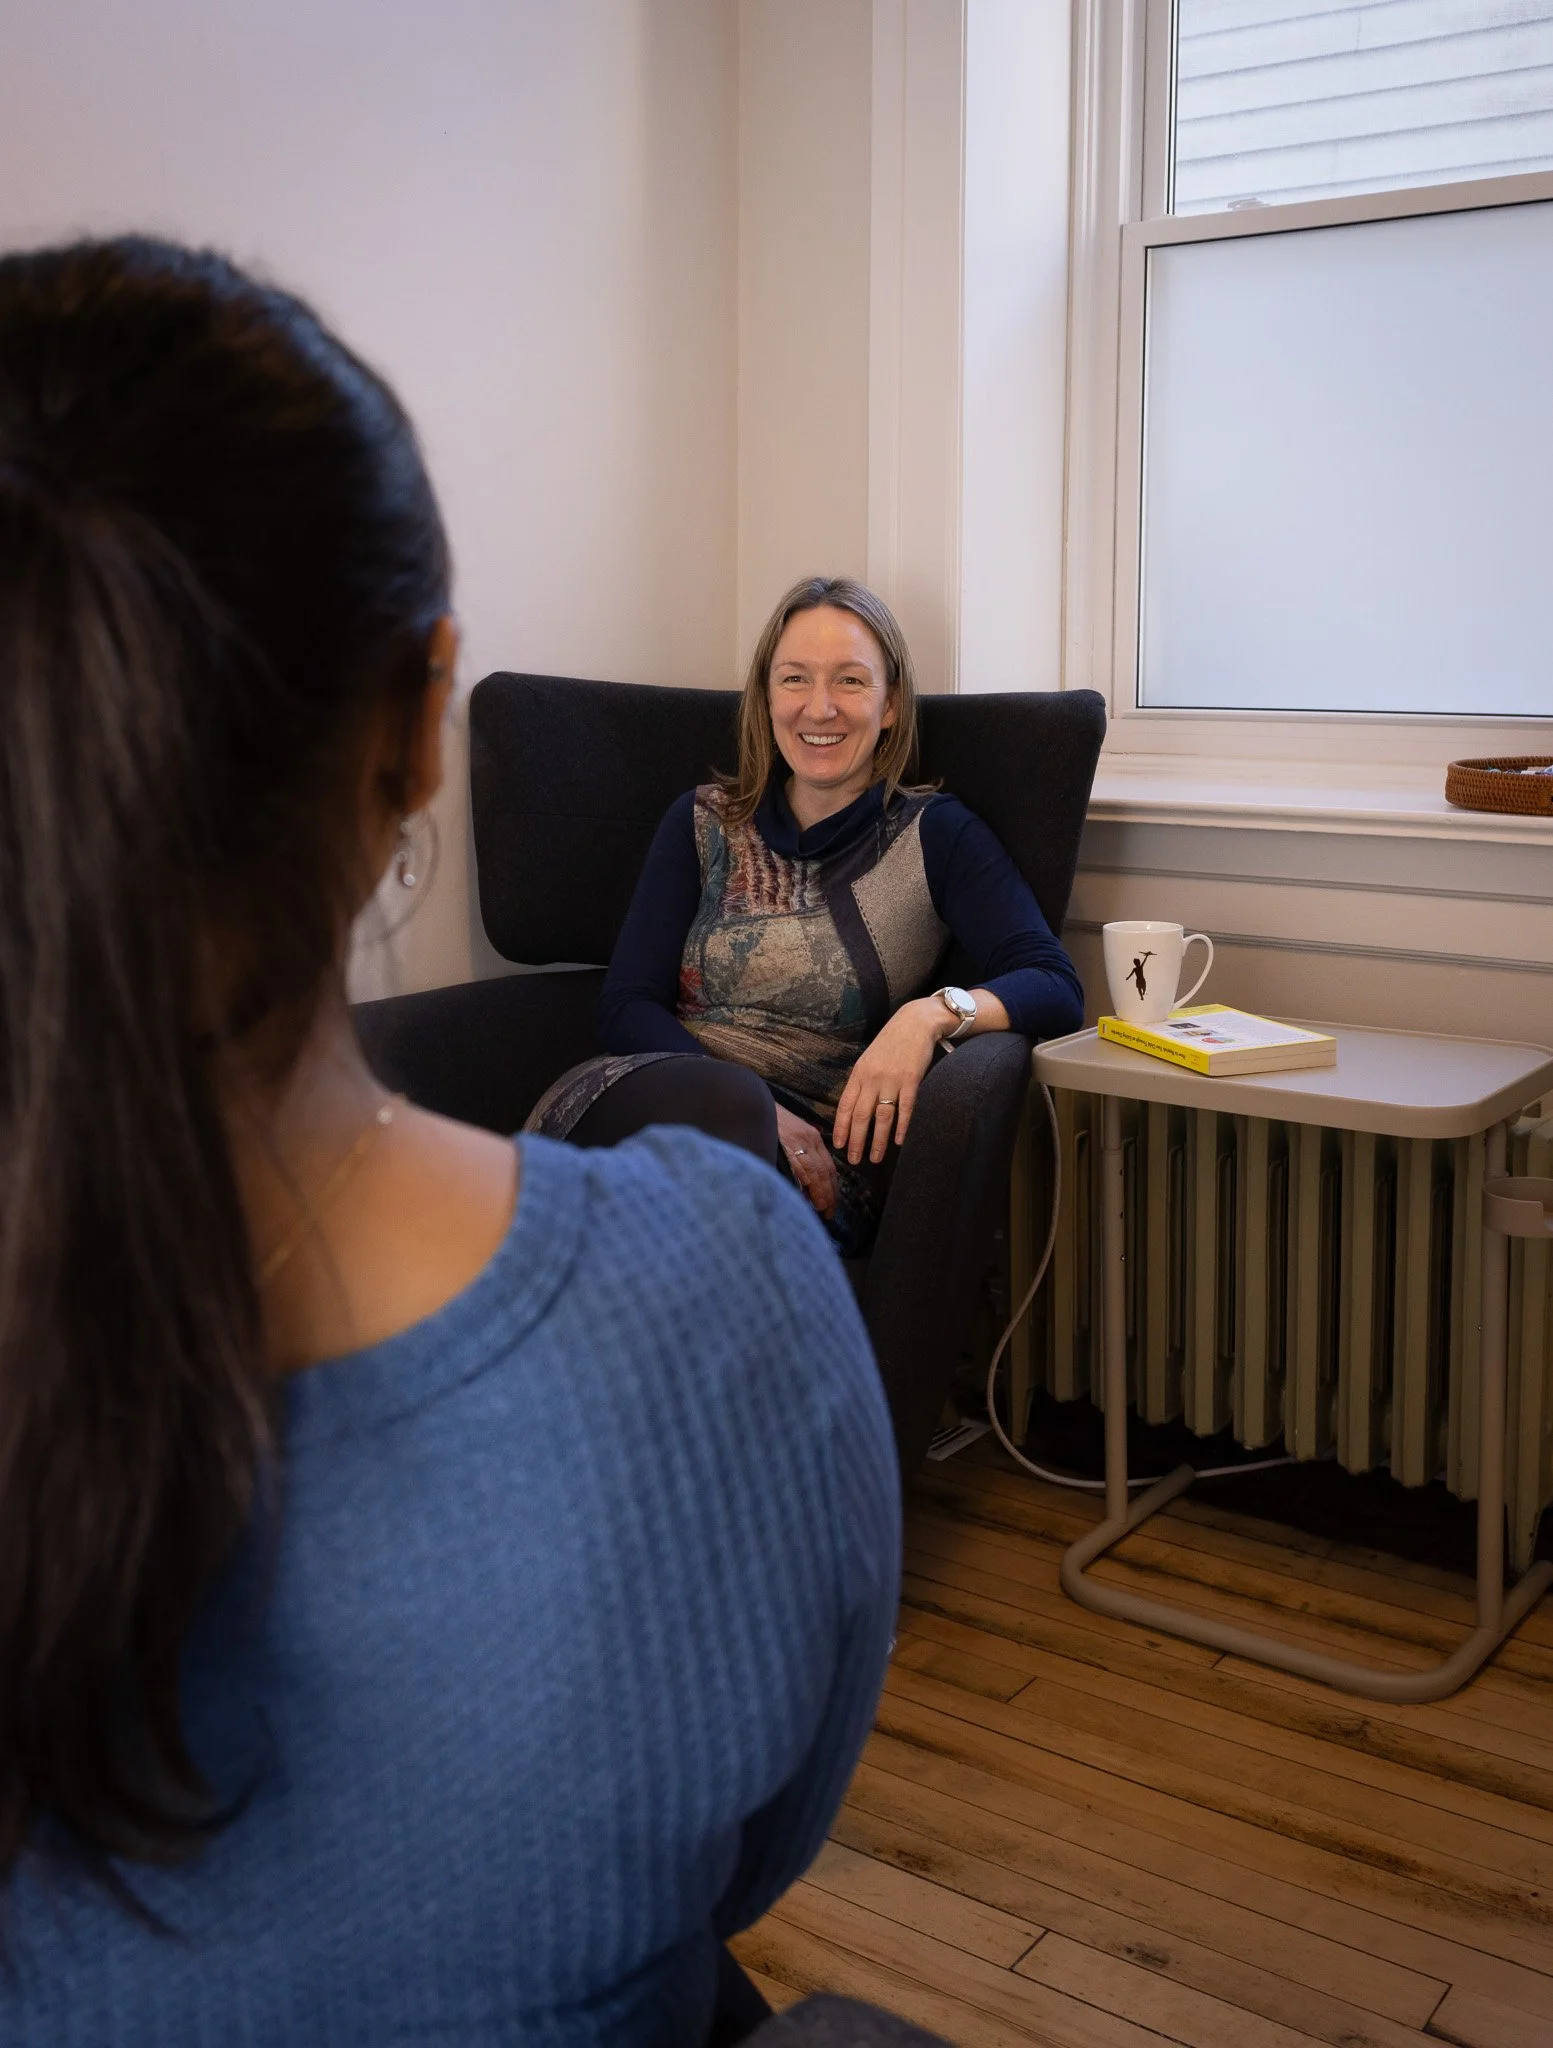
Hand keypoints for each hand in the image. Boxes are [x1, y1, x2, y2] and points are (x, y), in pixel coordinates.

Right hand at [775, 1103, 838, 1219]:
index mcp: (813, 1138)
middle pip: (824, 1171)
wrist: (758, 1104)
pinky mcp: (787, 1144)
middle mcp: (810, 1140)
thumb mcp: (793, 1132)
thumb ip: (801, 1150)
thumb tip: (805, 1177)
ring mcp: (798, 1142)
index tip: (833, 1202)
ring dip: (820, 1192)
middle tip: (830, 1211)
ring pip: (815, 1171)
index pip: (828, 1166)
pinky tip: (806, 1194)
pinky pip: (799, 1166)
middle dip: (830, 1193)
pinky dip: (805, 1181)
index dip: (832, 1186)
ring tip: (822, 1208)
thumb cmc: (772, 1120)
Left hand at [831, 999, 946, 1165]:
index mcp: (859, 1074)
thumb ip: (861, 1083)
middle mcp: (872, 1078)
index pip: (845, 1106)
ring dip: (878, 1141)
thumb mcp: (868, 1060)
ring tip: (876, 1158)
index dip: (841, 1128)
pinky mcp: (911, 1080)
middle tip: (854, 1160)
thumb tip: (853, 1109)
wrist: (914, 1023)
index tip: (838, 1146)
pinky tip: (899, 1142)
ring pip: (882, 1117)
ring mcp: (892, 1080)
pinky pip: (905, 1109)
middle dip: (856, 1141)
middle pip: (861, 1116)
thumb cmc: (890, 1043)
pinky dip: (901, 1127)